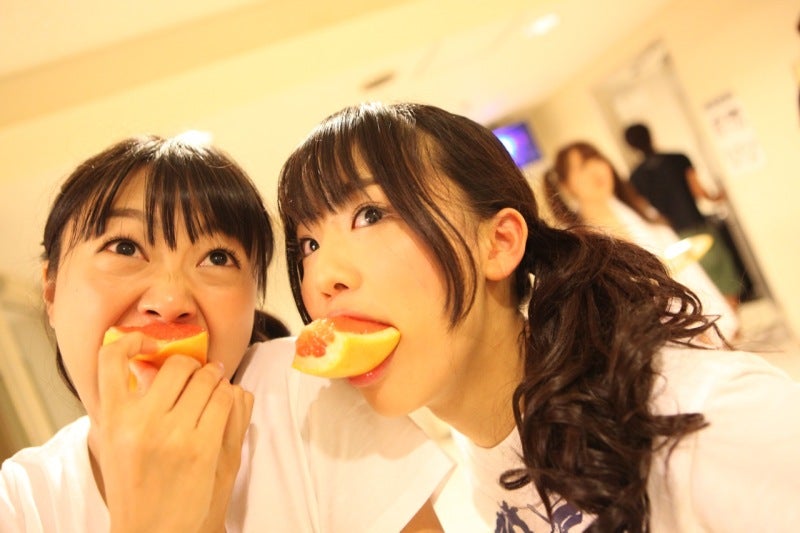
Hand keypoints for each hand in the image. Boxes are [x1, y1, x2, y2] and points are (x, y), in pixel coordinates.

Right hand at [91, 332, 249, 532]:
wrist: (153, 532)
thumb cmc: (136, 486)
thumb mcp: (115, 443)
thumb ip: (125, 405)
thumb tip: (145, 364)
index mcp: (113, 419)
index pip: (111, 357)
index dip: (132, 340)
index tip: (151, 344)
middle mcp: (141, 422)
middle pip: (177, 364)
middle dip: (192, 366)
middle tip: (198, 374)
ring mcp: (175, 434)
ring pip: (208, 379)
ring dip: (216, 379)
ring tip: (214, 388)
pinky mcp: (204, 447)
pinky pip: (226, 399)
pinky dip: (230, 396)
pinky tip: (225, 404)